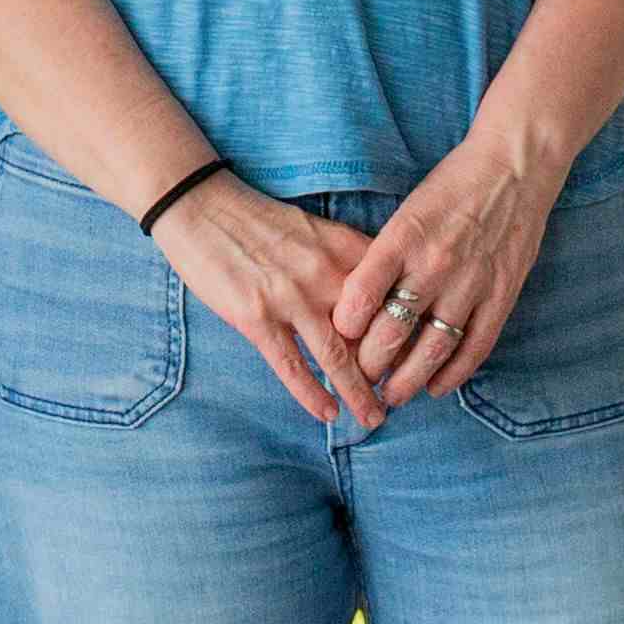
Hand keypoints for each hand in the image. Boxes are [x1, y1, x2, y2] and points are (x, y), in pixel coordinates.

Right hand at [152, 175, 397, 428]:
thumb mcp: (314, 229)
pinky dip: (312, 394)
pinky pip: (291, 366)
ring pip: (337, 357)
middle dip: (392, 370)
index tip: (422, 356)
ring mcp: (290, 297)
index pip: (392, 296)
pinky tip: (328, 414)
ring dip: (360, 393)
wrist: (200, 205)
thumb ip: (347, 260)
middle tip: (407, 395)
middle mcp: (324, 273)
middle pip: (372, 332)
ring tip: (375, 418)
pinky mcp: (256, 317)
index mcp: (343, 248)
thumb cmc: (258, 220)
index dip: (411, 329)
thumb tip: (378, 298)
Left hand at [327, 129, 564, 409]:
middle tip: (357, 379)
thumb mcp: (406, 212)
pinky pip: (473, 348)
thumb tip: (357, 302)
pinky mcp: (501, 295)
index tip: (336, 340)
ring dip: (406, 381)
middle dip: (368, 365)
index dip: (344, 327)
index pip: (362, 294)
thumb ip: (385, 256)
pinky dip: (452, 374)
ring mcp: (470, 283)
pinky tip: (434, 387)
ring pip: (430, 350)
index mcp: (402, 237)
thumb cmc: (452, 186)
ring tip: (390, 396)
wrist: (514, 167)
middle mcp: (434, 264)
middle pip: (391, 332)